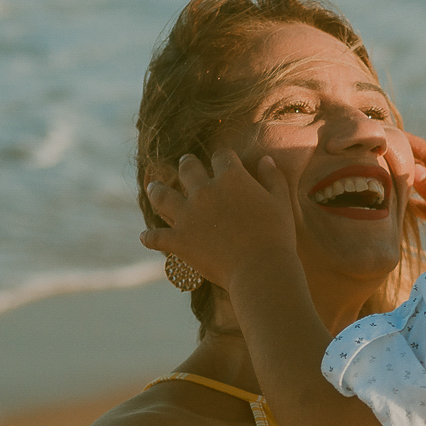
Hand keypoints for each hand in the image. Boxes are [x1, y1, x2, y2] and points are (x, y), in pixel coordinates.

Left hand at [140, 150, 297, 288]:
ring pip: (162, 196)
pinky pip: (156, 236)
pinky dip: (149, 237)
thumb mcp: (281, 202)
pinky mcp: (178, 240)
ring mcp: (188, 215)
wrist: (260, 269)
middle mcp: (205, 191)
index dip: (222, 157)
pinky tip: (144, 237)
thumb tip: (265, 159)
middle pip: (188, 169)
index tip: (223, 160)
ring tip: (153, 186)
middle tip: (185, 163)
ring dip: (156, 190)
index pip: (222, 157)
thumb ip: (273, 177)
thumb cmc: (277, 235)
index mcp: (231, 178)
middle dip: (187, 164)